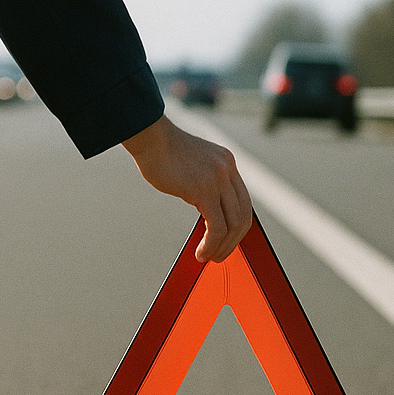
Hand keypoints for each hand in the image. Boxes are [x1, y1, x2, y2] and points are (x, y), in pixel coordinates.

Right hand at [121, 115, 253, 261]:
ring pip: (233, 224)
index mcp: (227, 162)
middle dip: (233, 241)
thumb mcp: (193, 165)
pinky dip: (211, 244)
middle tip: (219, 254)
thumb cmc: (161, 153)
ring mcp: (219, 179)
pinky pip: (217, 227)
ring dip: (222, 246)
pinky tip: (200, 251)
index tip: (226, 240)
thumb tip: (207, 211)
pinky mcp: (205, 190)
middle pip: (243, 214)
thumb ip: (204, 182)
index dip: (236, 225)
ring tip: (208, 256)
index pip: (243, 201)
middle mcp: (228, 169)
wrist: (150, 138)